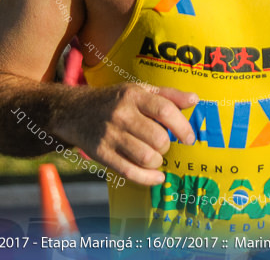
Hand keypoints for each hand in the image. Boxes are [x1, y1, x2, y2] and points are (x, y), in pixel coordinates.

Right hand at [68, 84, 197, 186]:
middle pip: (158, 138)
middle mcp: (121, 114)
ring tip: (155, 157)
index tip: (189, 138)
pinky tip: (156, 176)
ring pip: (146, 157)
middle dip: (166, 146)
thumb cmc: (115, 101)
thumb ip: (168, 95)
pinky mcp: (101, 153)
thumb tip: (195, 99)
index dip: (182, 126)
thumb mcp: (138, 90)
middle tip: (162, 145)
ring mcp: (110, 135)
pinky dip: (148, 178)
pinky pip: (129, 172)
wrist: (74, 111)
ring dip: (157, 161)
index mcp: (133, 95)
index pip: (164, 110)